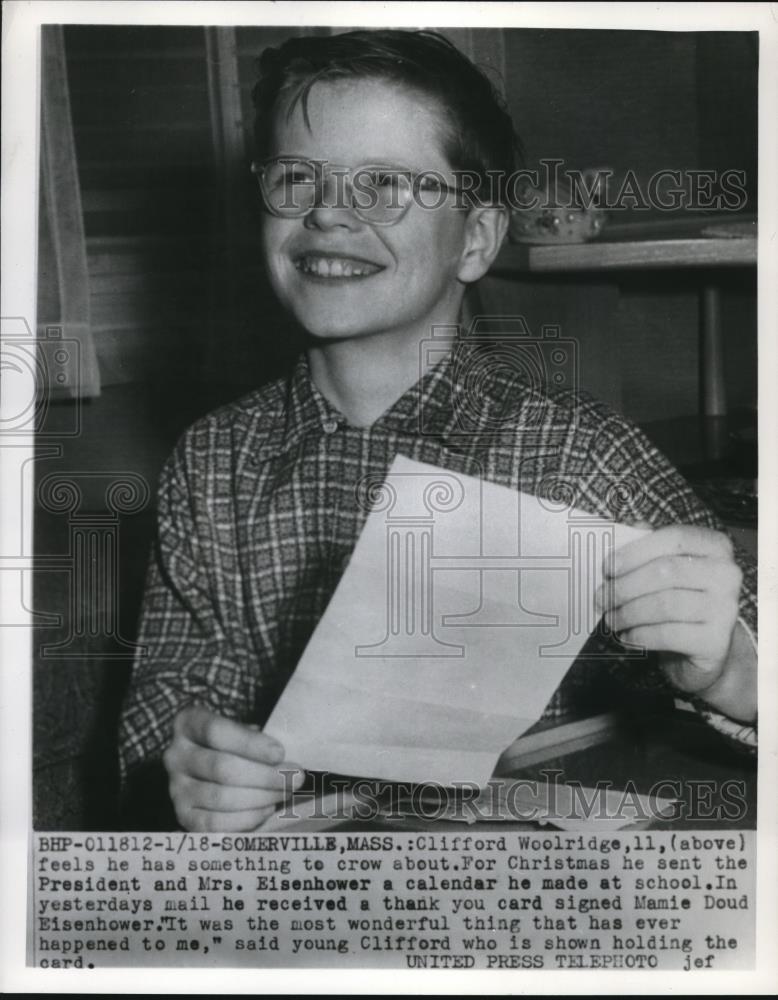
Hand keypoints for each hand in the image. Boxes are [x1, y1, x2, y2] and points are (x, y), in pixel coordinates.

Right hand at [163, 706, 304, 831]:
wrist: (207, 771)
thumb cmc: (233, 745)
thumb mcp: (240, 730)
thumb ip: (256, 739)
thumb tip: (282, 759)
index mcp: (188, 724)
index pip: (217, 732)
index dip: (250, 744)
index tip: (280, 753)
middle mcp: (175, 756)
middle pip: (222, 767)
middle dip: (265, 775)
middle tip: (295, 777)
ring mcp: (176, 789)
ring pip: (221, 797)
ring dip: (262, 796)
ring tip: (286, 792)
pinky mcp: (184, 817)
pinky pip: (217, 824)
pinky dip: (247, 818)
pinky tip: (267, 808)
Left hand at [595, 524, 750, 707]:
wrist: (702, 647)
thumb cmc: (677, 599)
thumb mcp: (663, 570)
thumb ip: (645, 548)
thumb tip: (620, 533)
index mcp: (715, 547)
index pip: (675, 538)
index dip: (636, 551)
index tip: (607, 567)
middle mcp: (727, 574)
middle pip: (667, 572)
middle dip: (625, 586)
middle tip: (600, 598)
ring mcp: (726, 609)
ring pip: (665, 604)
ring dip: (628, 613)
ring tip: (610, 619)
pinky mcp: (716, 641)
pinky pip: (669, 635)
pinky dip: (640, 636)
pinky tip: (627, 637)